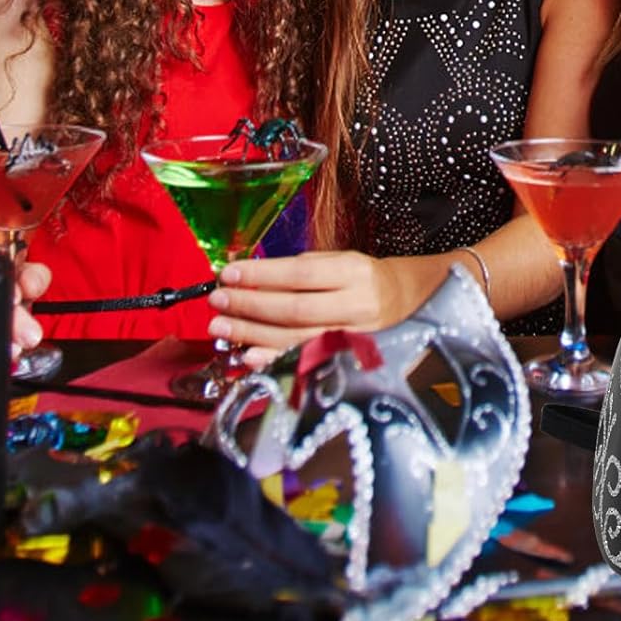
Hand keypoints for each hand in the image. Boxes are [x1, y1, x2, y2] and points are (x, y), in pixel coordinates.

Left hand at [208, 251, 406, 352]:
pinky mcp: (341, 357)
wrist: (403, 302)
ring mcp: (348, 336)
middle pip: (294, 308)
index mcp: (352, 272)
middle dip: (250, 304)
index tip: (229, 272)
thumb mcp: (338, 261)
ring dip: (252, 332)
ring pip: (294, 337)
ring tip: (221, 325)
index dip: (261, 274)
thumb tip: (250, 276)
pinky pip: (301, 359)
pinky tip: (247, 355)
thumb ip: (299, 269)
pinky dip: (271, 358)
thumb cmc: (362, 277)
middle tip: (218, 300)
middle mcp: (353, 305)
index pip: (300, 273)